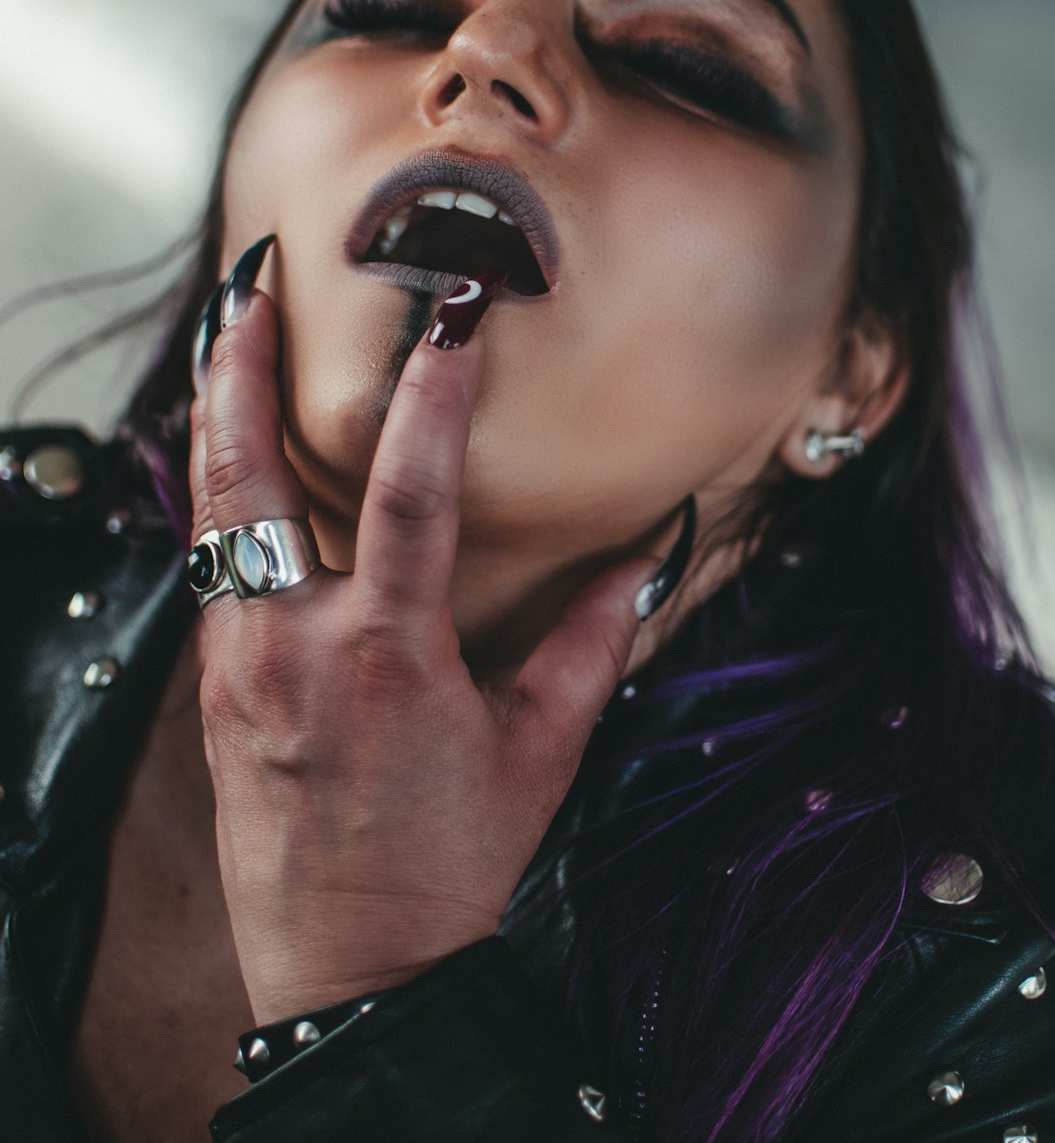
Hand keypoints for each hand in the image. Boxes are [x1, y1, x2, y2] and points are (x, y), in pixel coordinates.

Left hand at [189, 249, 656, 1022]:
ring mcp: (239, 666)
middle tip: (251, 283)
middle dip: (244, 367)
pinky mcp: (215, 690)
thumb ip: (591, 641)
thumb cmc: (450, 864)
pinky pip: (213, 568)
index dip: (433, 394)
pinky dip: (223, 495)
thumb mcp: (541, 752)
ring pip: (212, 513)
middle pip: (249, 476)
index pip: (411, 490)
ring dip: (219, 417)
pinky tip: (238, 458)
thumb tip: (642, 554)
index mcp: (389, 654)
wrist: (348, 971)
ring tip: (229, 339)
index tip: (450, 316)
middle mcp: (296, 646)